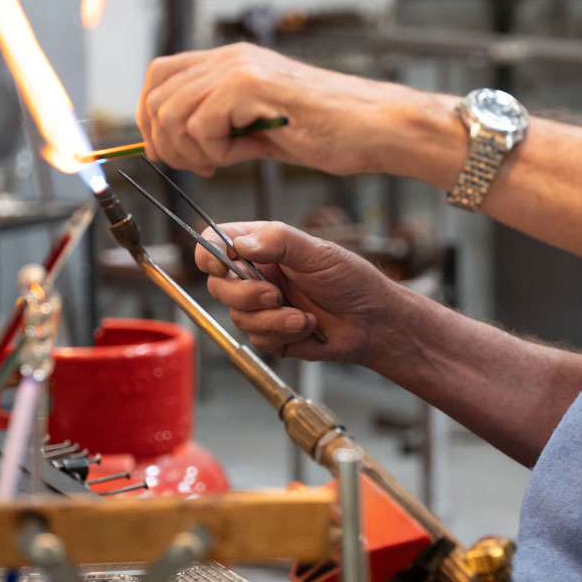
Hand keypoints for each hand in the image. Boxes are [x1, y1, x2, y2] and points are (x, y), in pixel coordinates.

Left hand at [137, 43, 455, 179]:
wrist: (374, 128)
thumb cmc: (329, 132)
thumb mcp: (260, 128)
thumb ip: (219, 127)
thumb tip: (173, 144)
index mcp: (231, 60)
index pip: (159, 76)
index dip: (152, 117)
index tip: (173, 151)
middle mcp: (230, 56)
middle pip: (156, 94)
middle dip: (166, 141)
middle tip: (200, 164)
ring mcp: (239, 67)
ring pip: (171, 113)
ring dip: (190, 150)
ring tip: (225, 160)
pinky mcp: (251, 86)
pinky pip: (200, 125)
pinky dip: (213, 151)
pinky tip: (243, 153)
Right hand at [195, 220, 412, 364]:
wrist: (373, 322)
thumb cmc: (351, 280)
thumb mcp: (318, 252)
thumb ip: (279, 241)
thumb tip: (240, 244)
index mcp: (264, 248)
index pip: (217, 243)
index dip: (208, 253)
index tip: (218, 265)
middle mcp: (258, 276)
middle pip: (219, 286)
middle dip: (246, 295)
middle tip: (276, 295)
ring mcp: (263, 307)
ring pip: (238, 317)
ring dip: (272, 320)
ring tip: (303, 316)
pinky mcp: (272, 335)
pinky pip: (257, 339)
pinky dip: (282, 335)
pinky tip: (307, 327)